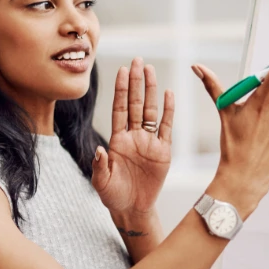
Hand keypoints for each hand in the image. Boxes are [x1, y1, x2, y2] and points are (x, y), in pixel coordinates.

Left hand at [92, 58, 174, 217]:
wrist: (132, 208)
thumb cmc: (114, 195)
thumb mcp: (101, 182)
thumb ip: (99, 166)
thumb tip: (100, 150)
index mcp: (117, 140)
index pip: (120, 109)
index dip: (121, 90)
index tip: (122, 71)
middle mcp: (133, 136)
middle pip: (136, 103)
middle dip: (136, 82)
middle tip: (137, 60)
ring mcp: (149, 142)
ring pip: (151, 111)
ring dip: (151, 90)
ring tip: (150, 70)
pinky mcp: (163, 152)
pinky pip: (166, 127)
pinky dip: (168, 111)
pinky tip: (168, 93)